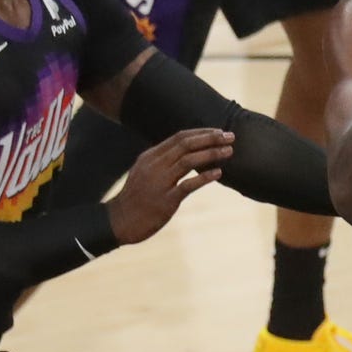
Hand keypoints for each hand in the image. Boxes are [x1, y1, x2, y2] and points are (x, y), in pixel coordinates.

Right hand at [108, 128, 232, 244]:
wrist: (121, 220)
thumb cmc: (136, 198)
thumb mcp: (145, 172)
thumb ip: (162, 162)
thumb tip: (183, 153)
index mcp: (150, 156)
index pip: (179, 137)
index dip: (201, 133)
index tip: (218, 131)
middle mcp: (155, 165)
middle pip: (186, 144)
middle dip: (210, 138)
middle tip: (230, 136)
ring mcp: (160, 182)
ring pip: (189, 161)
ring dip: (211, 154)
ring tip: (229, 151)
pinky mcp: (166, 200)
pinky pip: (188, 185)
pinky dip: (205, 178)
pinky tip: (218, 173)